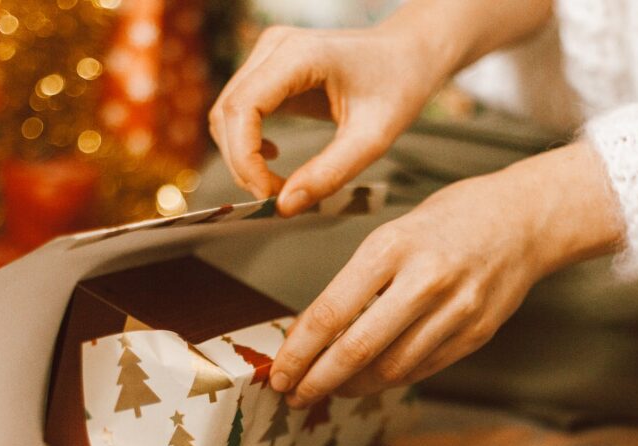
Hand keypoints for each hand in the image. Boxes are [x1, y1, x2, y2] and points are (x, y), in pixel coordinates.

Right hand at [209, 0, 554, 215]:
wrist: (410, 54)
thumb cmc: (399, 84)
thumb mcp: (372, 138)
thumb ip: (329, 174)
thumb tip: (284, 206)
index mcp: (299, 55)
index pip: (242, 109)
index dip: (244, 158)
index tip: (267, 194)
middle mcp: (275, 48)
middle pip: (227, 113)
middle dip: (242, 164)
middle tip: (275, 197)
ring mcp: (268, 56)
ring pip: (227, 114)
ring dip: (242, 157)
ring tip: (276, 184)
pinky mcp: (269, 70)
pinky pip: (240, 112)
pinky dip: (248, 144)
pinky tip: (274, 160)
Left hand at [269, 142, 625, 406]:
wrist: (524, 218)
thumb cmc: (450, 220)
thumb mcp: (392, 234)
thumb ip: (358, 282)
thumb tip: (312, 332)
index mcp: (391, 248)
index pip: (331, 313)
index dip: (299, 353)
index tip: (279, 373)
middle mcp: (424, 280)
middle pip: (357, 350)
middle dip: (318, 381)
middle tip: (294, 395)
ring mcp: (455, 311)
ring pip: (390, 368)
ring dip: (352, 386)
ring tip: (329, 388)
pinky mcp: (476, 333)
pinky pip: (422, 369)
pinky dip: (389, 379)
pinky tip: (370, 379)